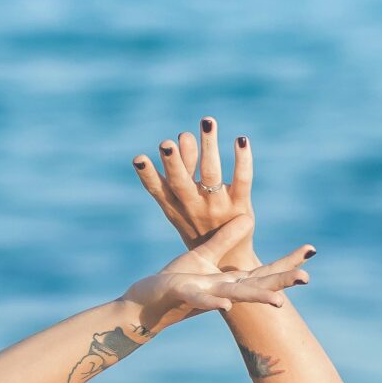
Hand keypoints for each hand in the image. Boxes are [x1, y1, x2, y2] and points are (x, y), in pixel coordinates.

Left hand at [123, 219, 312, 333]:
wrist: (149, 303)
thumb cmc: (177, 280)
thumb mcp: (204, 255)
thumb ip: (225, 239)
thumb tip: (248, 219)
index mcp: (230, 279)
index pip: (264, 271)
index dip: (287, 261)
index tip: (311, 250)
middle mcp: (224, 289)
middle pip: (258, 284)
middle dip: (283, 281)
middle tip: (307, 279)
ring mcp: (207, 294)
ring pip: (237, 295)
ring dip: (258, 298)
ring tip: (279, 302)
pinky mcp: (186, 295)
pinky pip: (202, 299)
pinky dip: (214, 302)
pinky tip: (226, 303)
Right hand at [133, 119, 257, 266]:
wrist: (230, 261)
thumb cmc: (202, 227)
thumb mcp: (184, 205)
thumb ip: (183, 171)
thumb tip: (184, 135)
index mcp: (176, 208)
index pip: (159, 190)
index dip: (148, 176)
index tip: (138, 159)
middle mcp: (194, 208)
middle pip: (182, 183)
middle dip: (175, 163)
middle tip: (167, 143)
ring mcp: (217, 207)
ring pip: (212, 173)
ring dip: (208, 146)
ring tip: (207, 121)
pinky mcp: (241, 206)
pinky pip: (242, 179)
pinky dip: (242, 159)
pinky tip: (241, 140)